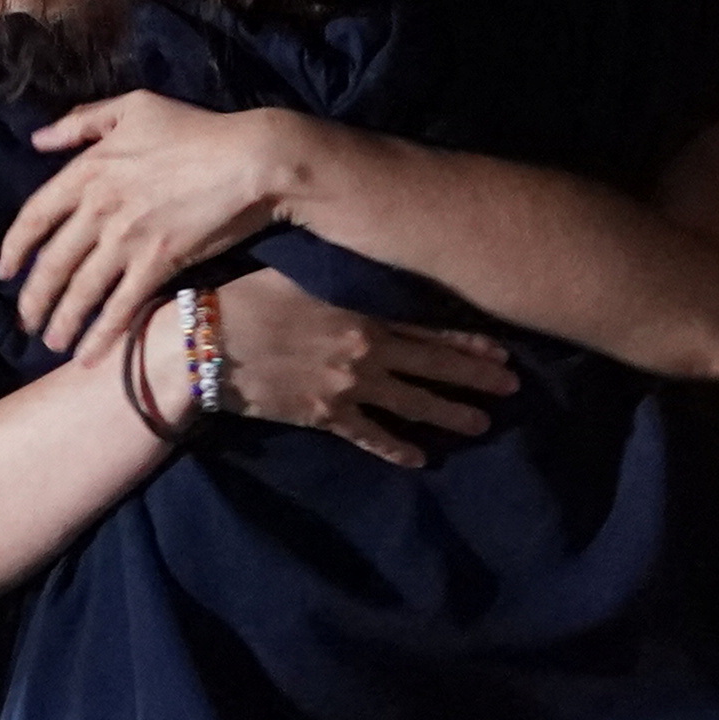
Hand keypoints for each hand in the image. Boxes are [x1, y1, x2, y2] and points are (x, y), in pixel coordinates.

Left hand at [4, 91, 313, 358]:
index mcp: (88, 170)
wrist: (251, 158)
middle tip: (26, 322)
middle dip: (34, 298)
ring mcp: (126, 239)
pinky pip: (120, 306)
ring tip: (52, 343)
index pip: (35, 215)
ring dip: (62, 322)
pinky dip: (101, 335)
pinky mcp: (158, 263)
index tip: (3, 272)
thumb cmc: (196, 130)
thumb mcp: (134, 107)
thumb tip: (38, 139)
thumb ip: (82, 122)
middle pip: (53, 262)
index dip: (15, 248)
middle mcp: (99, 208)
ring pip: (81, 290)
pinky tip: (88, 357)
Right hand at [218, 274, 513, 462]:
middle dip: (475, 380)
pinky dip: (396, 449)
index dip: (468, 344)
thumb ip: (339, 274)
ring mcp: (347, 390)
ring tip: (482, 424)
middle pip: (432, 370)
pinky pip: (369, 437)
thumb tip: (365, 261)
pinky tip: (421, 459)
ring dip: (449, 415)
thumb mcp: (299, 272)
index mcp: (363, 316)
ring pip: (410, 406)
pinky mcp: (323, 418)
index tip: (502, 353)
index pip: (428, 332)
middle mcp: (365, 355)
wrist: (205, 346)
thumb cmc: (245, 298)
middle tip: (512, 390)